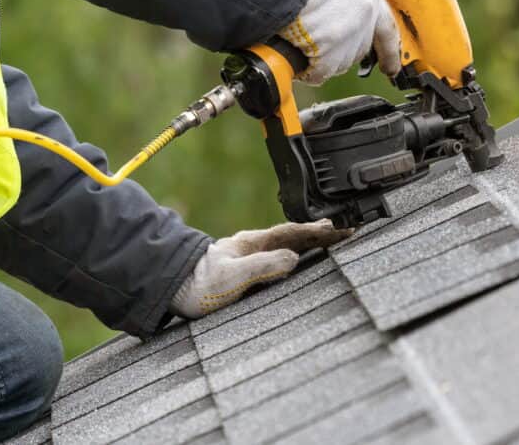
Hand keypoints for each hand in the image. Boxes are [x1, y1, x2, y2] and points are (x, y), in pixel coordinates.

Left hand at [168, 220, 350, 318]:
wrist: (171, 289)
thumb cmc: (198, 285)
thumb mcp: (232, 277)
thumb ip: (262, 267)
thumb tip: (293, 259)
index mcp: (254, 243)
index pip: (294, 233)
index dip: (320, 231)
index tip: (343, 229)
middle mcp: (254, 246)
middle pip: (295, 235)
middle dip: (321, 232)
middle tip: (346, 230)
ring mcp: (250, 256)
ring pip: (288, 244)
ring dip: (310, 241)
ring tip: (330, 239)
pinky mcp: (246, 270)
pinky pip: (279, 256)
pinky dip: (296, 253)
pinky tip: (300, 258)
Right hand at [279, 0, 400, 85]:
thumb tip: (338, 13)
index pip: (387, 30)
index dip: (389, 51)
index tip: (392, 67)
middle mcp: (365, 17)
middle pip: (358, 49)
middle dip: (339, 50)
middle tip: (318, 41)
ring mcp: (350, 38)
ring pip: (339, 63)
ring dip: (320, 58)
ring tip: (300, 36)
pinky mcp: (331, 55)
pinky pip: (320, 73)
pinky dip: (307, 69)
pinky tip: (296, 52)